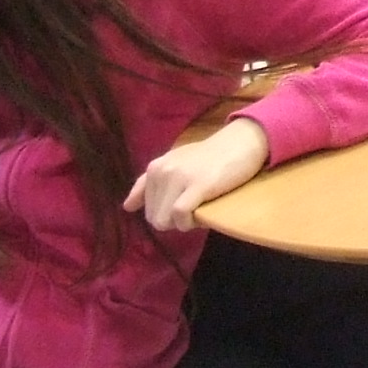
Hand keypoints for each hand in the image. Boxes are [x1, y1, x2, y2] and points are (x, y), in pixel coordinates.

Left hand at [123, 115, 268, 232]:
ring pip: (164, 220)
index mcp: (154, 168)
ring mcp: (178, 178)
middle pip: (153, 217)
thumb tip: (127, 207)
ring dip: (181, 224)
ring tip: (198, 210)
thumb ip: (149, 183)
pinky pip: (180, 216)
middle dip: (172, 220)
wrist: (241, 143)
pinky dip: (189, 223)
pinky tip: (201, 216)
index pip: (141, 203)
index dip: (160, 211)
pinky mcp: (197, 186)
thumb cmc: (210, 157)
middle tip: (193, 208)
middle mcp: (161, 172)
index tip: (176, 206)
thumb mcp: (174, 164)